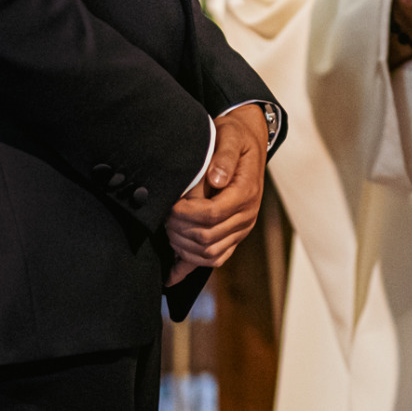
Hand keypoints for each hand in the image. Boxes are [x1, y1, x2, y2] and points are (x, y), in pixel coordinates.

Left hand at [166, 102, 267, 284]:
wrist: (249, 142)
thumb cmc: (235, 138)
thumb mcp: (231, 136)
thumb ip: (224, 156)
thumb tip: (216, 179)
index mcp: (246, 193)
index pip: (212, 215)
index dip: (185, 214)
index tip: (169, 205)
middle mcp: (247, 216)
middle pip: (207, 238)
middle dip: (179, 230)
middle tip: (162, 216)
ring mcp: (241, 229)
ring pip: (209, 255)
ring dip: (182, 247)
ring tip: (166, 229)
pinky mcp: (233, 236)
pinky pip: (214, 260)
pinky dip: (190, 268)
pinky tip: (170, 275)